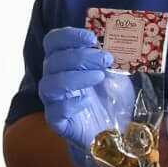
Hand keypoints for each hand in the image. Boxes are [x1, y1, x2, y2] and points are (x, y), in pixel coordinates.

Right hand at [39, 27, 130, 166]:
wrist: (116, 129)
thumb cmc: (111, 97)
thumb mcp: (116, 72)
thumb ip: (110, 57)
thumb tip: (113, 41)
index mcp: (64, 60)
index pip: (54, 41)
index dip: (69, 36)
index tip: (91, 37)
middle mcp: (54, 77)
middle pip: (54, 60)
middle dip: (81, 56)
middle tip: (105, 59)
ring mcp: (53, 100)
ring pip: (51, 83)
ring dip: (76, 76)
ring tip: (99, 77)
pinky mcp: (57, 121)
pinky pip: (56, 110)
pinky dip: (71, 103)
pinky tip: (87, 101)